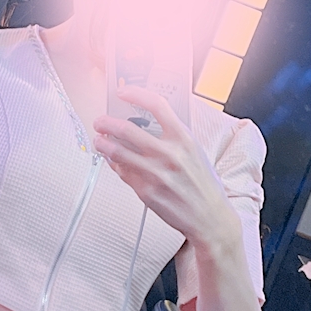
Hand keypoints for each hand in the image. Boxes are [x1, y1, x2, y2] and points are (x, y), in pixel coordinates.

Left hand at [93, 84, 235, 245]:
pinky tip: (113, 161)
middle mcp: (169, 153)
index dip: (135, 94)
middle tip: (100, 122)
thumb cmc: (203, 184)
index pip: (156, 105)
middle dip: (106, 123)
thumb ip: (172, 137)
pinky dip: (114, 164)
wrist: (210, 218)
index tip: (123, 92)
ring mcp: (155, 173)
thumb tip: (144, 122)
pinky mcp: (145, 191)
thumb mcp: (194, 152)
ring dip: (103, 144)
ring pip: (117, 152)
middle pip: (127, 129)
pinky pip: (122, 172)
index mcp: (184, 138)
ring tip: (99, 140)